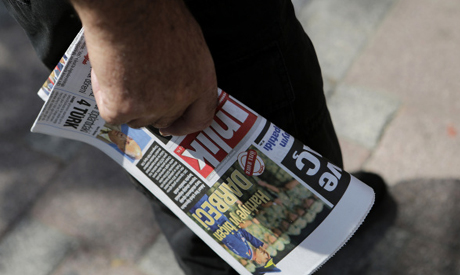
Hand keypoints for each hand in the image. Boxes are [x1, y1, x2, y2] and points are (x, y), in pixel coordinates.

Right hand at [71, 0, 217, 135]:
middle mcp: (180, 99)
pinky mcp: (122, 109)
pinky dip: (105, 97)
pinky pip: (112, 115)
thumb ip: (185, 71)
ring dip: (127, 103)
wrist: (127, 7)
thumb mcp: (187, 43)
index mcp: (201, 81)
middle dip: (151, 110)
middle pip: (165, 120)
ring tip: (121, 70)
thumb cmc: (155, 14)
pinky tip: (107, 74)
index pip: (200, 118)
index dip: (185, 126)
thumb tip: (174, 84)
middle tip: (137, 93)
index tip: (173, 129)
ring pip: (137, 119)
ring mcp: (152, 107)